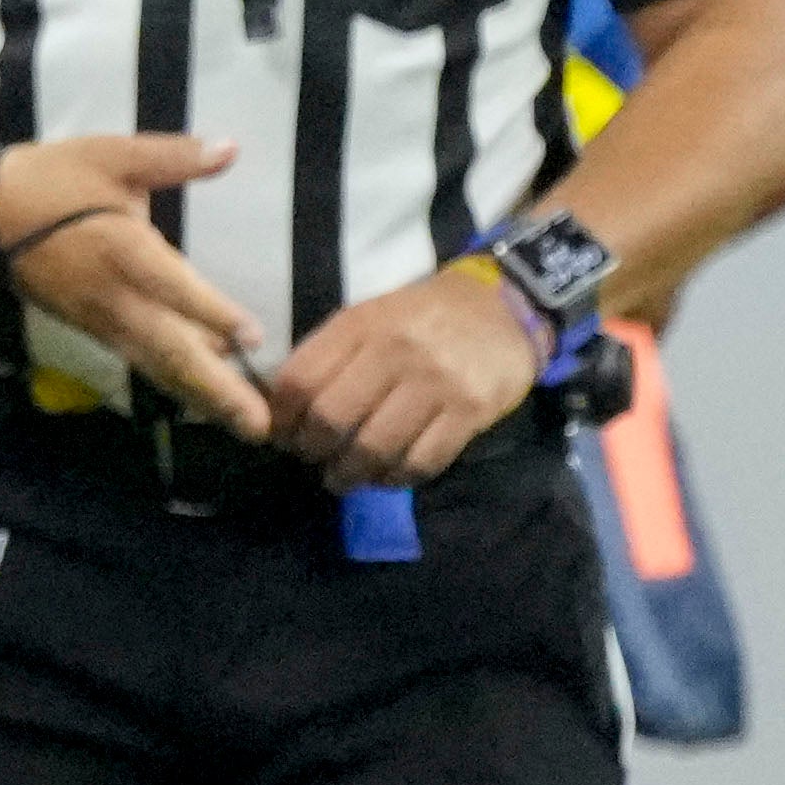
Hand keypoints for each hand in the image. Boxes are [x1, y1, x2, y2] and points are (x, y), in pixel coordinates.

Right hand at [0, 135, 270, 438]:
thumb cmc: (49, 182)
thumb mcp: (109, 155)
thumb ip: (171, 156)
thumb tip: (232, 149)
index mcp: (120, 249)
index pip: (171, 285)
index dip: (210, 312)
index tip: (252, 336)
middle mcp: (114, 297)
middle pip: (169, 349)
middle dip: (215, 388)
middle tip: (258, 424)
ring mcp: (103, 320)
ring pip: (158, 365)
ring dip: (203, 397)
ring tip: (246, 425)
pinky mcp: (96, 329)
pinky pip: (144, 361)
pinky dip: (178, 382)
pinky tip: (209, 396)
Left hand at [264, 269, 539, 490]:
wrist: (503, 306)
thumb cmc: (422, 316)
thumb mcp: (369, 317)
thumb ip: (329, 355)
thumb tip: (285, 409)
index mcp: (360, 325)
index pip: (300, 379)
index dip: (282, 418)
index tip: (282, 435)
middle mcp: (395, 351)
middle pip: (332, 418)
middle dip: (312, 450)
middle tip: (314, 458)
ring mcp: (436, 383)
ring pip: (374, 447)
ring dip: (350, 473)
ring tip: (343, 477)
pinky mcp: (470, 411)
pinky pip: (422, 461)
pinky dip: (396, 478)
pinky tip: (386, 476)